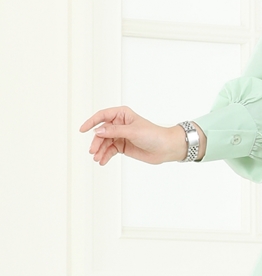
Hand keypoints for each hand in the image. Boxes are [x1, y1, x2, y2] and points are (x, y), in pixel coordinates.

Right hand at [79, 107, 205, 164]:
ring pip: (105, 142)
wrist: (166, 148)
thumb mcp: (132, 131)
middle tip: (93, 151)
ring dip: (100, 150)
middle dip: (97, 142)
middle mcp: (120, 124)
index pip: (102, 116)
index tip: (82, 129)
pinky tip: (102, 161)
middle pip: (102, 132)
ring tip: (97, 158)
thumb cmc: (153, 135)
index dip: (91, 122)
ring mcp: (121, 135)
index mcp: (122, 114)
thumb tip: (98, 131)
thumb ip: (114, 131)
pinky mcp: (123, 146)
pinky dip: (105, 156)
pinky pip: (110, 150)